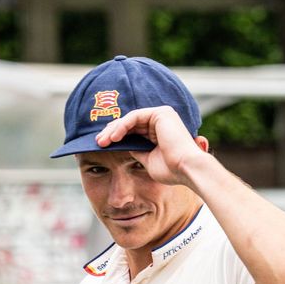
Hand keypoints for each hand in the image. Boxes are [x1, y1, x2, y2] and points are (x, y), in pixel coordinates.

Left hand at [95, 106, 209, 187]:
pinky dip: (122, 126)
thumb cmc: (171, 170)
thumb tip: (126, 147)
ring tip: (102, 142)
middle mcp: (161, 121)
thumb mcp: (148, 160)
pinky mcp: (161, 113)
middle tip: (98, 142)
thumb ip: (137, 151)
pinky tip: (113, 137)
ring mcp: (162, 115)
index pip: (132, 130)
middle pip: (129, 123)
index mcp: (159, 131)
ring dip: (113, 130)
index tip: (102, 145)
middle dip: (111, 132)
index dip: (116, 136)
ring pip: (130, 119)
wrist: (186, 170)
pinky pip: (134, 117)